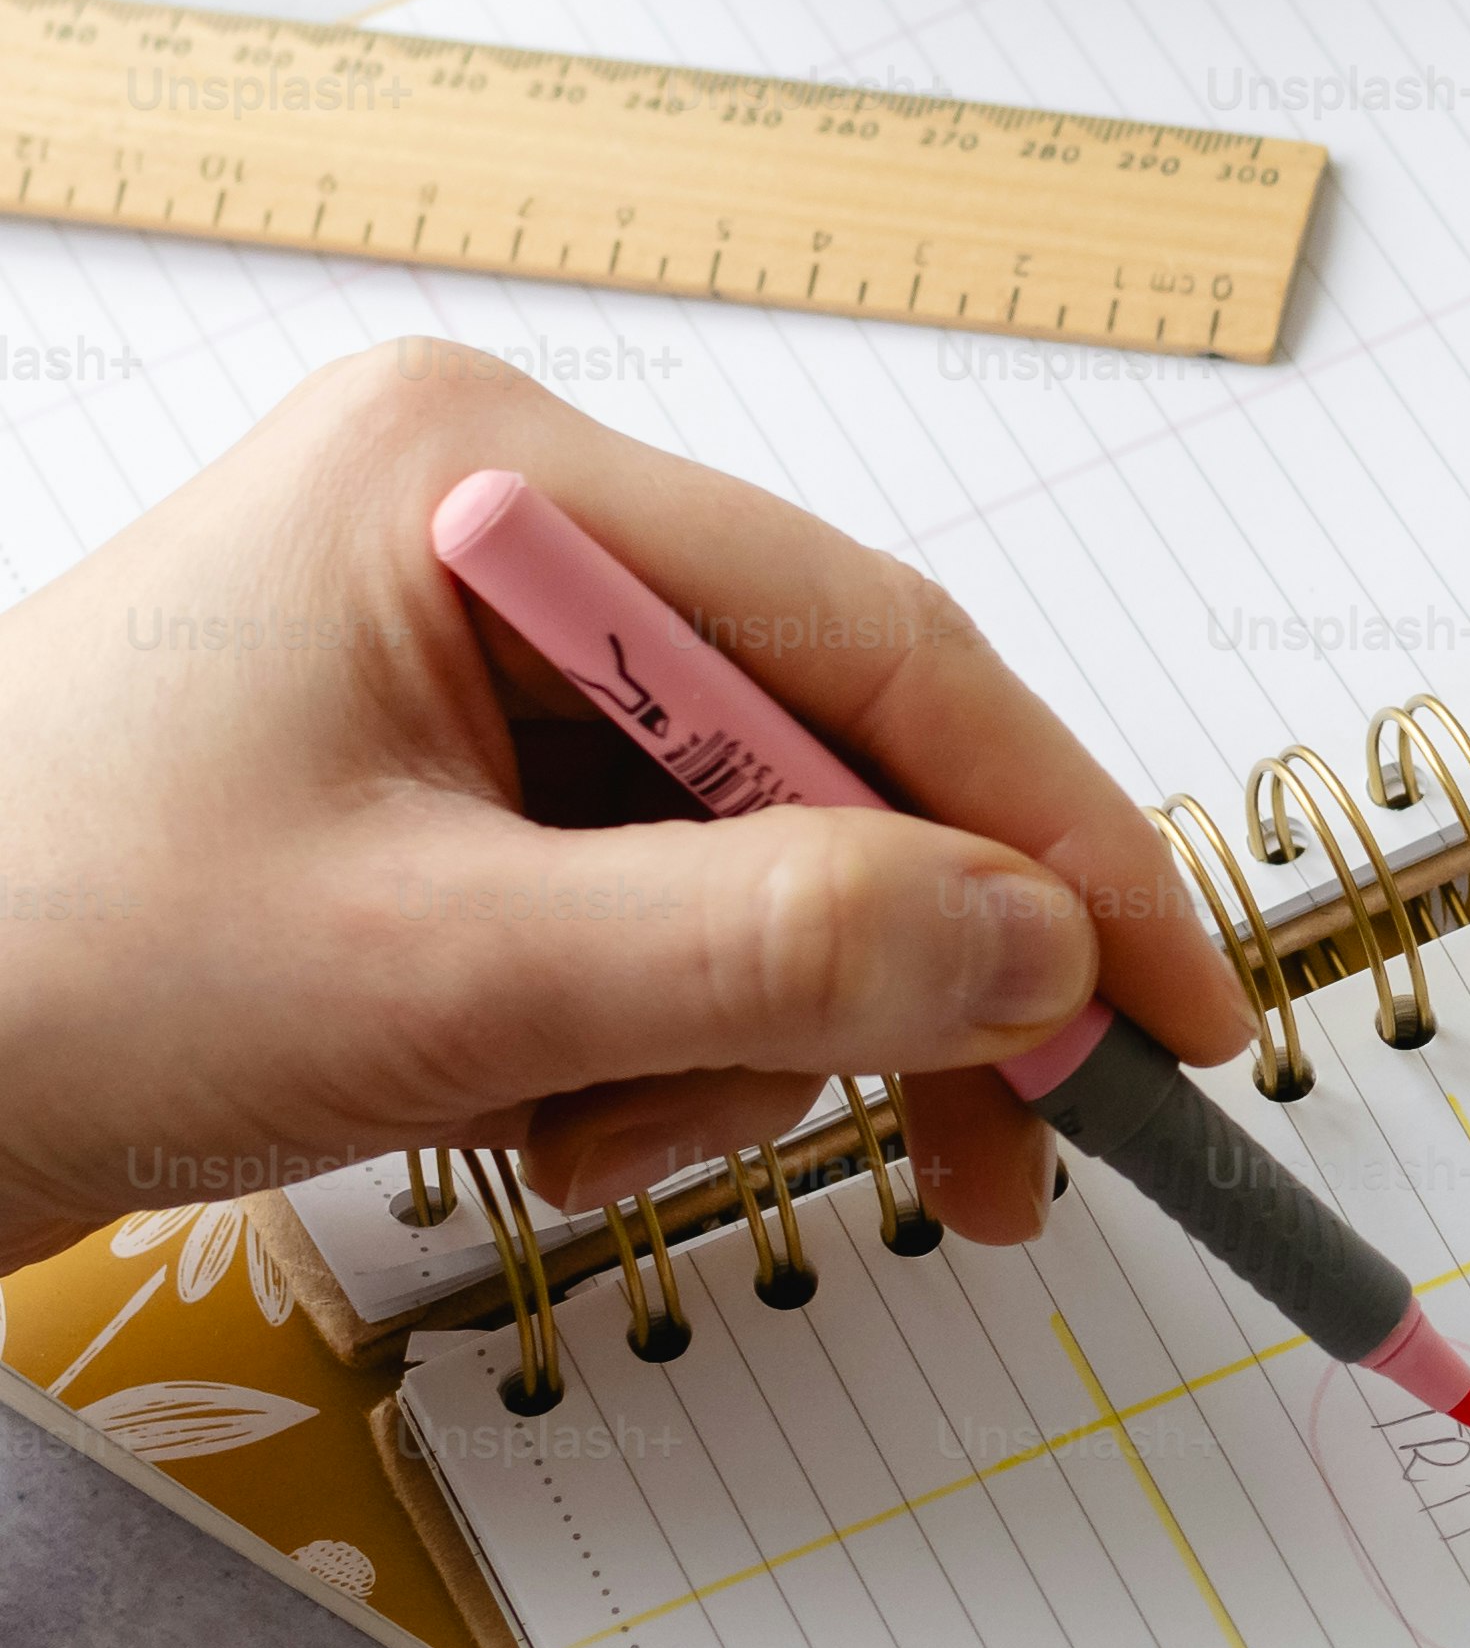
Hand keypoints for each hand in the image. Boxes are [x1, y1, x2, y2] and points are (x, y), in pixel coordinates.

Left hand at [0, 339, 1253, 1263]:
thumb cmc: (39, 980)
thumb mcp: (447, 978)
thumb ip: (776, 951)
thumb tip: (1043, 949)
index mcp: (488, 481)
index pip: (877, 645)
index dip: (1059, 839)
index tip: (1178, 1014)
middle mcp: (496, 536)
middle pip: (830, 760)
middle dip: (886, 980)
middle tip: (991, 1166)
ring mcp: (463, 664)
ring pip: (758, 867)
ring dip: (722, 1044)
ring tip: (574, 1141)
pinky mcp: (439, 790)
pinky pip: (655, 918)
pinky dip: (633, 1050)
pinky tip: (515, 1115)